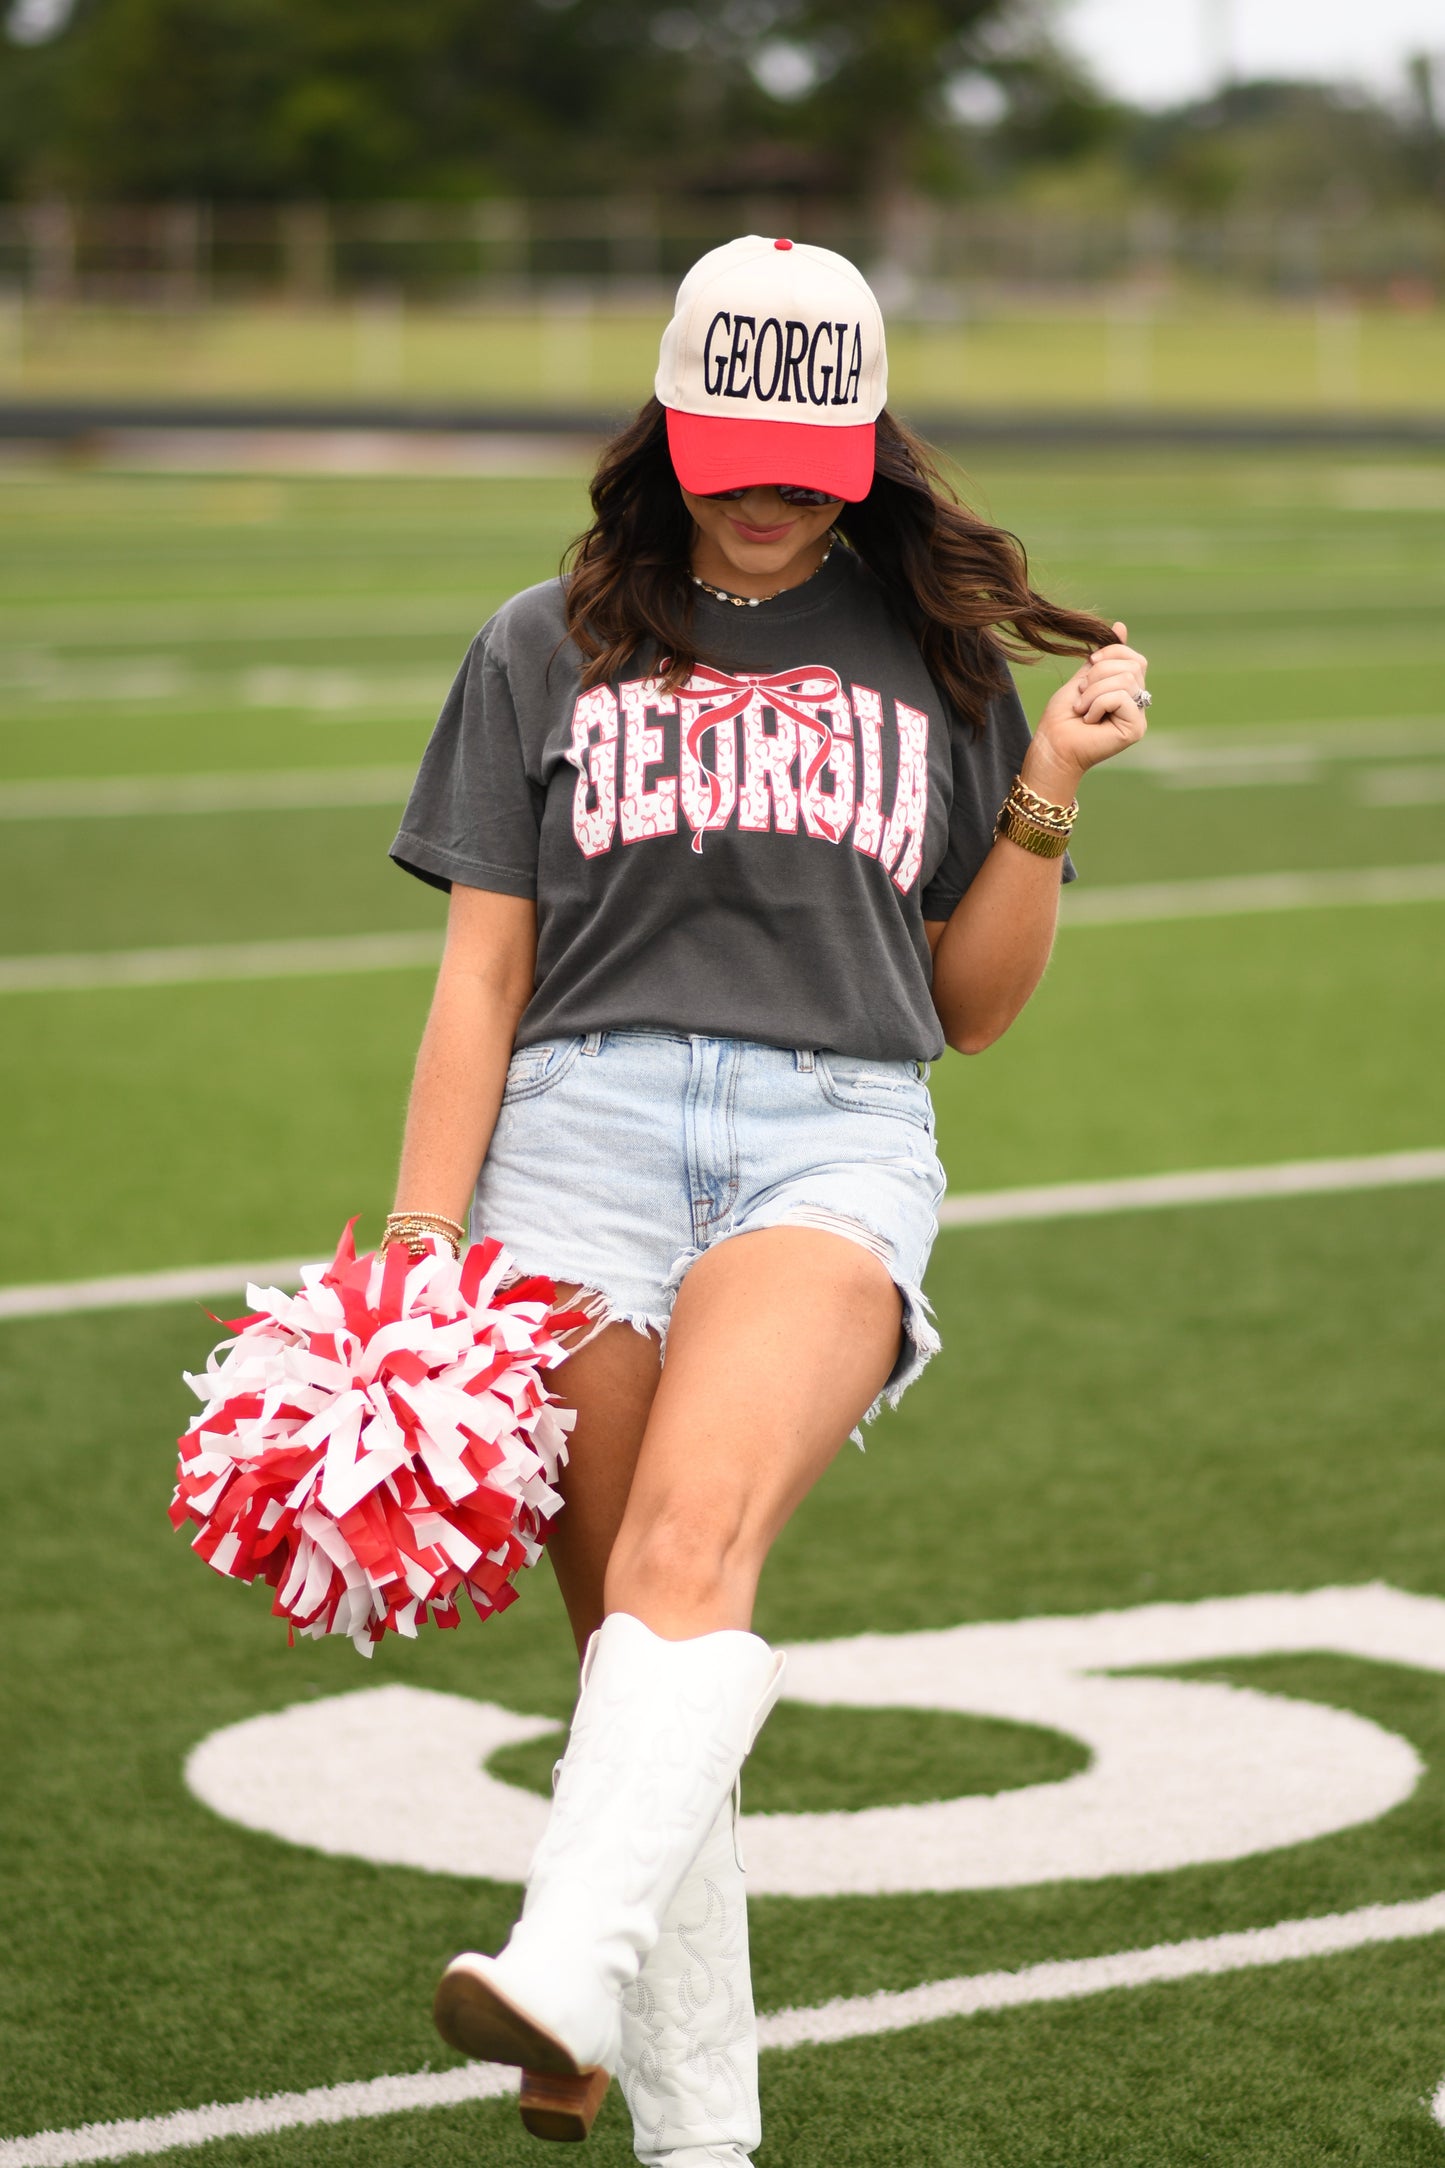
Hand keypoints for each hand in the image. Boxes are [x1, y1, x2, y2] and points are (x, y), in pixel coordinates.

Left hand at [1026, 623, 1148, 798]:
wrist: (1053, 746)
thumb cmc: (1062, 717)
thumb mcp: (1082, 680)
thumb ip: (1102, 659)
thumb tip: (1120, 626)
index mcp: (1126, 690)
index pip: (1135, 658)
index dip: (1113, 652)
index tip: (1090, 662)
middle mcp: (1137, 704)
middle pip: (1133, 667)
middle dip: (1099, 674)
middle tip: (1081, 695)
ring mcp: (1138, 717)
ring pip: (1127, 680)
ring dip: (1095, 691)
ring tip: (1082, 709)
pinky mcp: (1135, 728)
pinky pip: (1123, 697)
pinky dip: (1099, 704)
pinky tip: (1089, 720)